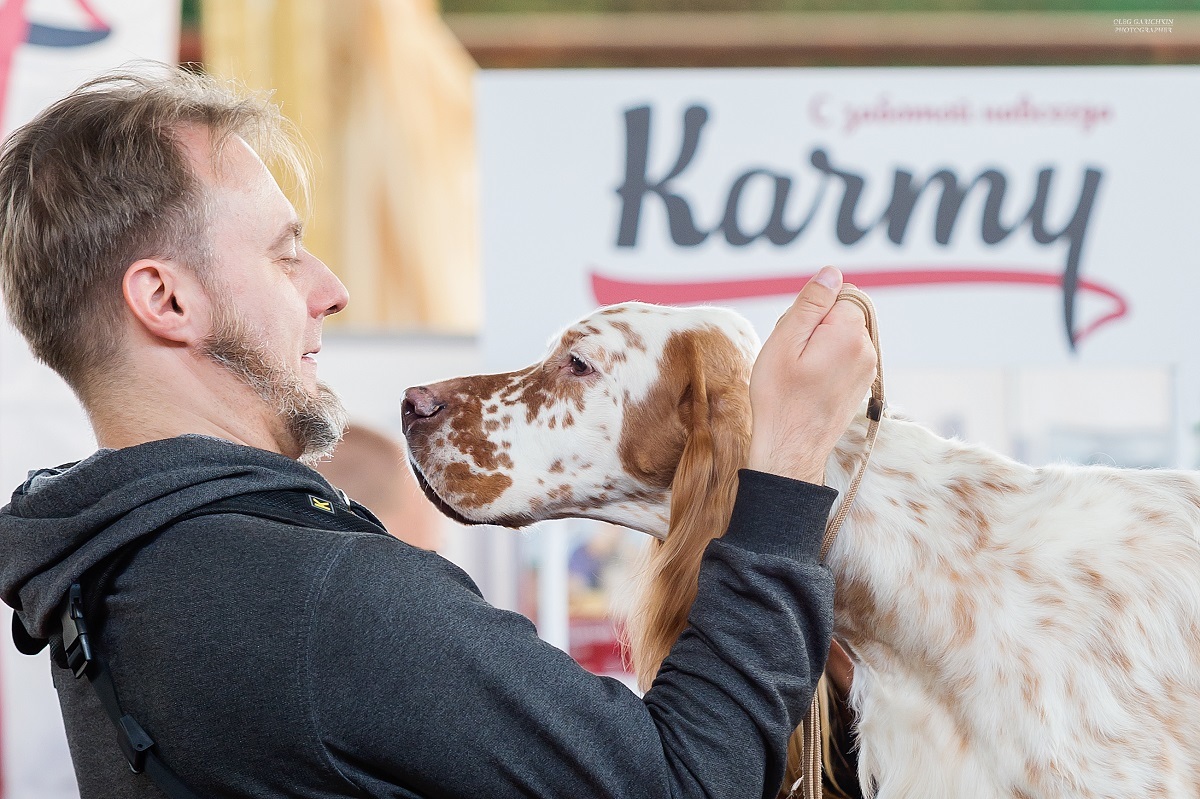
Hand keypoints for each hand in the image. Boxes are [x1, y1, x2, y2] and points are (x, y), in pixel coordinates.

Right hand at [746, 266, 876, 483]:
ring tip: (799, 373)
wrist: (790, 448)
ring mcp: (868, 369)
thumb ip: (811, 303)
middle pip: (841, 314)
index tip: (795, 337)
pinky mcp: (862, 384)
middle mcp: (868, 350)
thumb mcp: (785, 342)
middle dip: (815, 326)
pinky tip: (809, 383)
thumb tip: (832, 273)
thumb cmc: (780, 398)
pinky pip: (844, 356)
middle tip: (792, 356)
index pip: (838, 294)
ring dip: (819, 346)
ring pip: (841, 336)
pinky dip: (826, 363)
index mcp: (851, 334)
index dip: (811, 311)